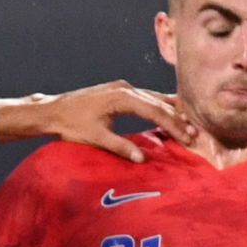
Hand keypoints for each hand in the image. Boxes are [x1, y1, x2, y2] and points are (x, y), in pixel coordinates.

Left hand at [0, 80, 194, 162]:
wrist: (53, 110)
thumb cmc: (71, 125)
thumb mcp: (96, 138)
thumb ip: (120, 147)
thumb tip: (143, 159)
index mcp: (122, 97)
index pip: (154, 111)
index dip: (172, 125)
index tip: (186, 136)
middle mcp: (125, 88)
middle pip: (157, 103)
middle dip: (176, 118)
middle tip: (194, 133)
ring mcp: (122, 87)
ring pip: (152, 97)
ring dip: (169, 111)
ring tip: (188, 122)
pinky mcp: (118, 91)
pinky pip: (144, 97)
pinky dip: (158, 105)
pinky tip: (168, 109)